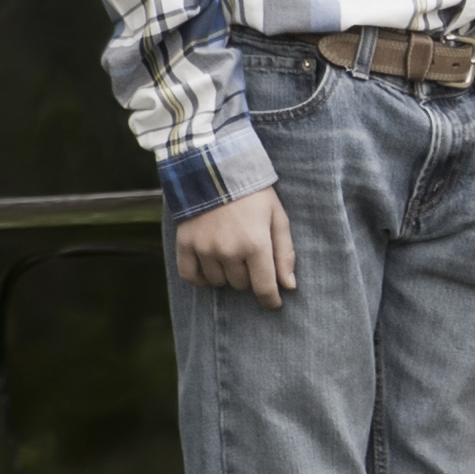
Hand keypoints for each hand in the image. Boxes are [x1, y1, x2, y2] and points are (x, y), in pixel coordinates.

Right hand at [175, 187, 295, 305]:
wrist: (215, 169)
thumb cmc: (253, 194)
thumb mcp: (278, 217)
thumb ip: (285, 252)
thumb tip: (289, 286)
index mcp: (256, 243)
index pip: (264, 287)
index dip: (270, 300)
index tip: (273, 304)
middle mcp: (229, 250)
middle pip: (241, 284)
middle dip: (249, 276)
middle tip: (250, 255)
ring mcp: (204, 248)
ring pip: (218, 282)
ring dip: (227, 274)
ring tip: (230, 252)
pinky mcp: (185, 244)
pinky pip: (191, 277)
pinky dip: (201, 278)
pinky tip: (210, 268)